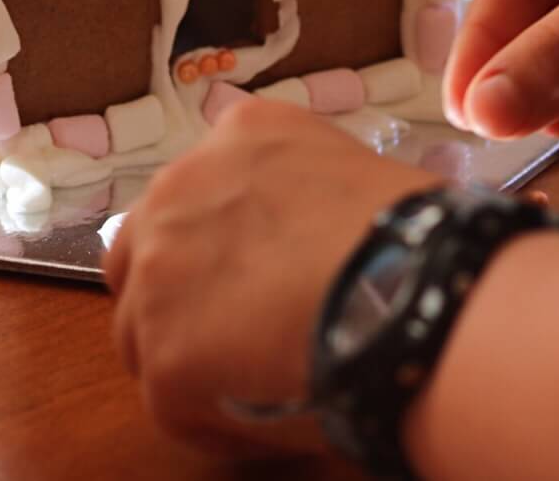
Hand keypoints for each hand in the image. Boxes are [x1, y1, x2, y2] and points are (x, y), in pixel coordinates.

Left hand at [103, 100, 431, 454]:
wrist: (416, 296)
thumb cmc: (417, 246)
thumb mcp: (353, 172)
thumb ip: (300, 192)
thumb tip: (301, 241)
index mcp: (238, 138)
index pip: (193, 194)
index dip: (213, 245)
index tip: (244, 277)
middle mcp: (179, 192)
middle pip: (141, 255)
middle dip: (174, 295)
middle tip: (229, 335)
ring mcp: (160, 274)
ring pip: (142, 332)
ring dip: (189, 359)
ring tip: (254, 385)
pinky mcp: (164, 356)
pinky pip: (171, 403)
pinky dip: (212, 419)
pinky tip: (267, 421)